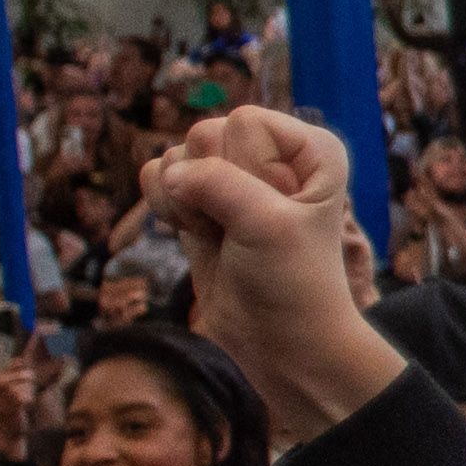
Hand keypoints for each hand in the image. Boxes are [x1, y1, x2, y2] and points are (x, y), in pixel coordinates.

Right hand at [145, 108, 403, 432]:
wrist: (281, 343)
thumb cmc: (293, 283)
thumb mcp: (266, 225)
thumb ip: (217, 184)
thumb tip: (166, 171)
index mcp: (308, 149)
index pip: (244, 122)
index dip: (244, 170)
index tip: (269, 215)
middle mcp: (272, 155)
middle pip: (203, 133)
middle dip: (209, 188)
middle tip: (240, 230)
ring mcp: (233, 177)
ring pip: (176, 156)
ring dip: (186, 203)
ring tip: (223, 237)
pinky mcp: (201, 202)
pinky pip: (158, 179)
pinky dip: (167, 210)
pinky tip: (200, 238)